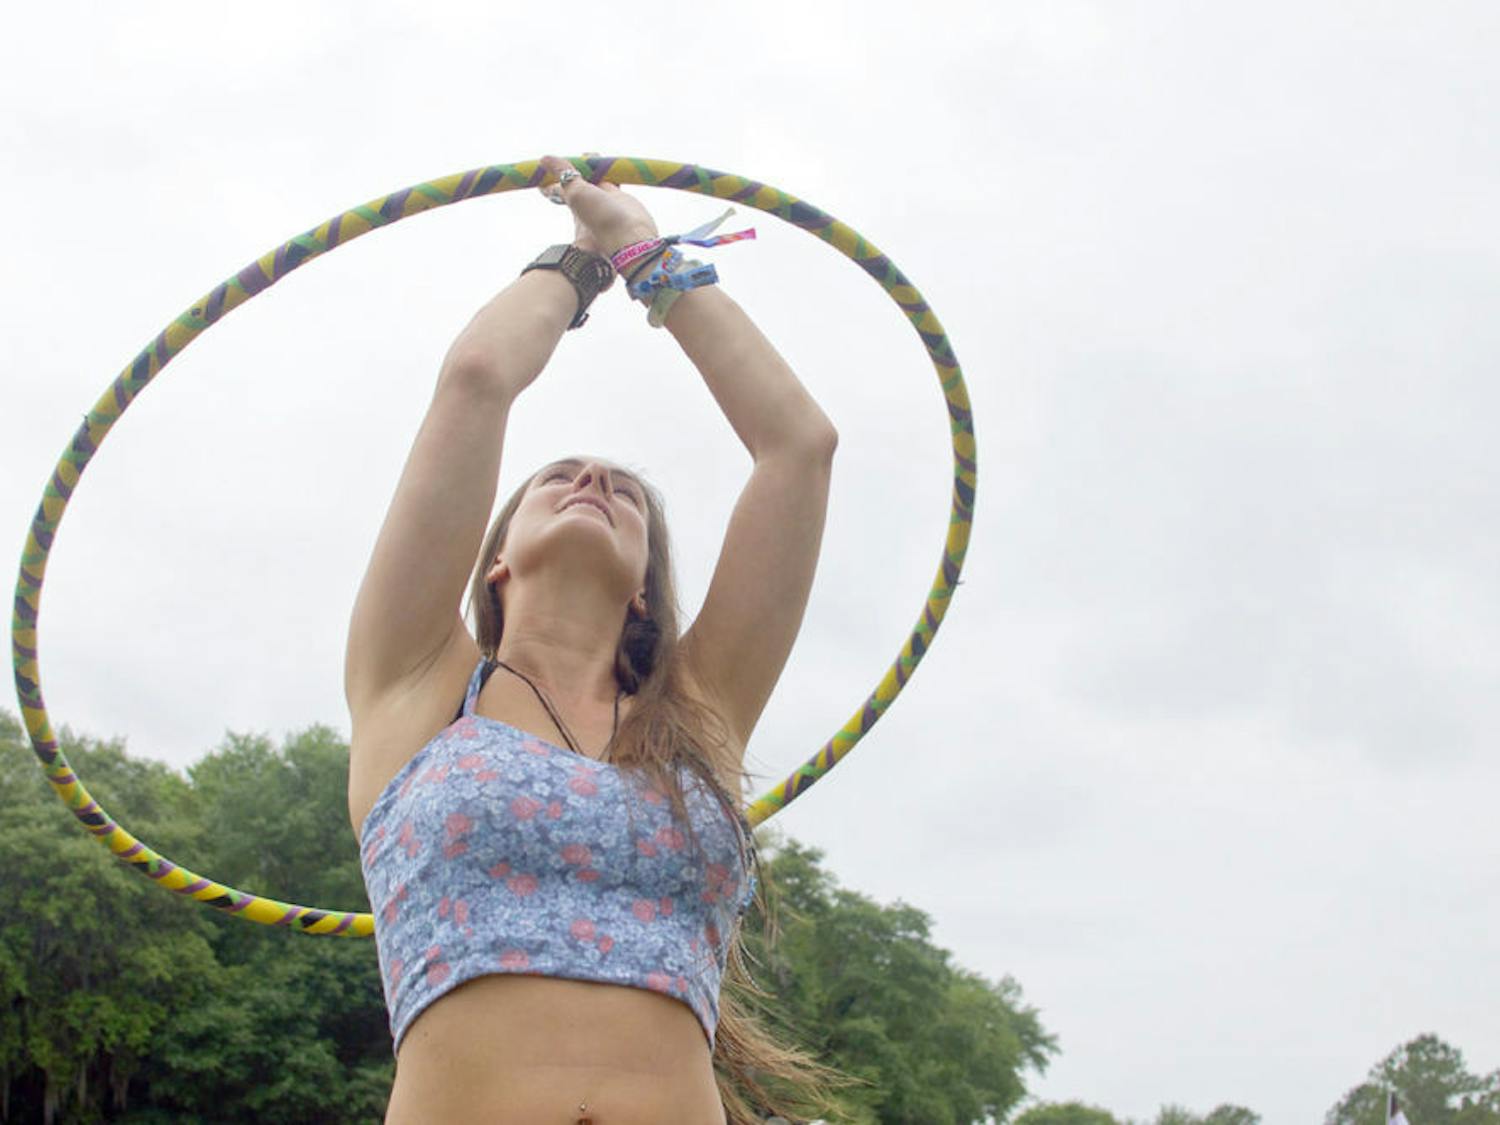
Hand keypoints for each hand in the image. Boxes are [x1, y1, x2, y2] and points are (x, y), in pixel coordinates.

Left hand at [539, 154, 658, 259]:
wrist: (630, 237)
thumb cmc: (600, 221)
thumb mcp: (576, 194)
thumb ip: (563, 173)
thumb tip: (544, 159)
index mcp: (573, 208)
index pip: (558, 191)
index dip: (550, 179)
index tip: (543, 167)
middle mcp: (588, 206)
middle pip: (576, 183)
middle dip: (574, 169)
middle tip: (573, 157)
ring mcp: (605, 202)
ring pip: (595, 180)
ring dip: (592, 167)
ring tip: (590, 155)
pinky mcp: (620, 198)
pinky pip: (612, 180)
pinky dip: (609, 170)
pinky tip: (608, 163)